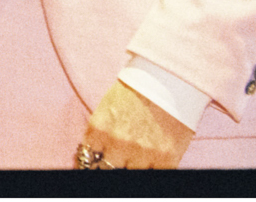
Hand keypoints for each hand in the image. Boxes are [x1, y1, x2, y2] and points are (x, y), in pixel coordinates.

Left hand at [76, 80, 191, 168]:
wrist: (167, 80)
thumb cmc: (135, 91)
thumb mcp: (107, 107)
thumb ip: (100, 133)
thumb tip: (95, 154)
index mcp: (100, 128)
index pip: (87, 158)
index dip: (92, 162)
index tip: (95, 163)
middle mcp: (118, 143)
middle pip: (107, 169)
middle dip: (111, 164)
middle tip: (117, 159)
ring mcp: (143, 153)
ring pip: (131, 173)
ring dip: (133, 166)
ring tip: (136, 158)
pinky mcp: (166, 159)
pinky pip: (155, 174)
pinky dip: (152, 169)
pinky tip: (151, 162)